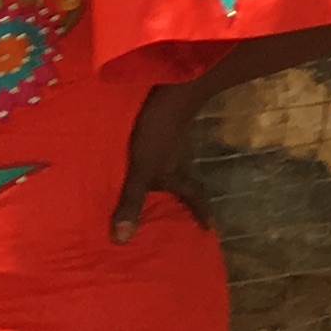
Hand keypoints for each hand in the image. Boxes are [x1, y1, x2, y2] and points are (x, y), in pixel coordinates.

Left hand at [113, 80, 216, 245]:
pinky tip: (135, 162)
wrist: (172, 89)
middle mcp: (174, 162)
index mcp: (174, 175)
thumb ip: (130, 200)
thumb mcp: (141, 169)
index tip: (210, 227)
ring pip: (167, 169)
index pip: (192, 197)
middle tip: (176, 218)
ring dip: (162, 182)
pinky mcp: (157, 131)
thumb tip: (120, 241)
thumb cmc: (159, 131)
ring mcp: (167, 145)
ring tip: (151, 194)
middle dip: (180, 202)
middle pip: (181, 185)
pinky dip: (148, 164)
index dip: (200, 212)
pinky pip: (153, 155)